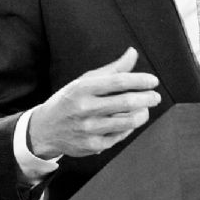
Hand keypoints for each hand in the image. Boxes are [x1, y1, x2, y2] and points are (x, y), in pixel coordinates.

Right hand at [28, 47, 160, 158]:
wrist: (44, 130)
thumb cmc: (69, 100)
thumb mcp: (85, 81)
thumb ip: (112, 69)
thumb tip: (133, 53)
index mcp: (83, 89)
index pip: (118, 81)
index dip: (140, 80)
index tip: (153, 81)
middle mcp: (85, 109)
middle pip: (126, 102)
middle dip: (147, 98)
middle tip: (156, 96)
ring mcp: (89, 129)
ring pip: (127, 121)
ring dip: (143, 114)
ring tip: (145, 108)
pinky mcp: (92, 146)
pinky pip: (120, 135)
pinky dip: (129, 127)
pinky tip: (129, 121)